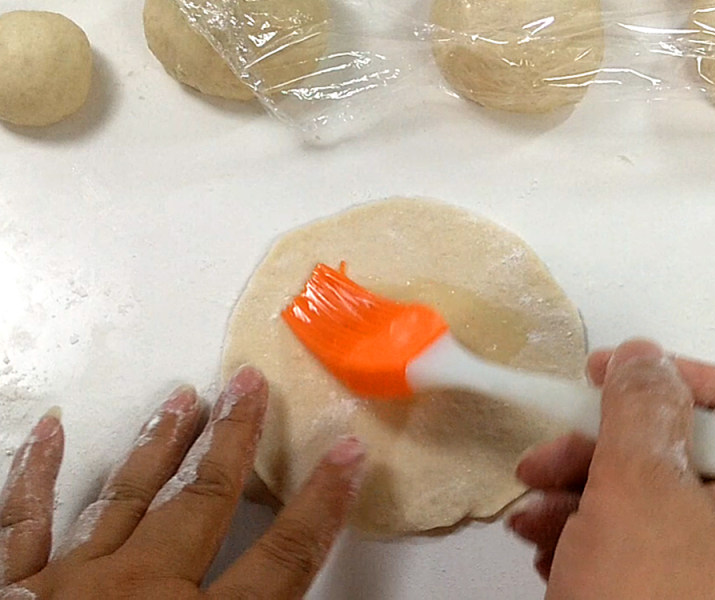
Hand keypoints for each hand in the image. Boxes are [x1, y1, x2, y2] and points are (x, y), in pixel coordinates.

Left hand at [0, 366, 365, 599]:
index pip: (283, 560)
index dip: (322, 505)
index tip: (347, 455)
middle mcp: (137, 594)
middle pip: (205, 501)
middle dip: (235, 439)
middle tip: (249, 384)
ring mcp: (70, 585)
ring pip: (127, 494)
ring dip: (161, 443)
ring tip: (184, 398)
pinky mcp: (12, 589)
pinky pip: (23, 521)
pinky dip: (35, 473)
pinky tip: (48, 431)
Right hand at [510, 339, 714, 598]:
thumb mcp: (642, 494)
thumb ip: (640, 411)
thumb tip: (642, 355)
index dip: (659, 375)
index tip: (595, 373)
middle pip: (671, 451)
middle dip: (593, 451)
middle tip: (540, 460)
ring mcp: (711, 567)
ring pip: (637, 498)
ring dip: (572, 495)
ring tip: (528, 516)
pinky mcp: (668, 594)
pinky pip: (626, 544)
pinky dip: (580, 536)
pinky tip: (543, 549)